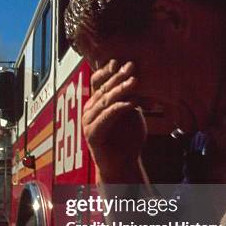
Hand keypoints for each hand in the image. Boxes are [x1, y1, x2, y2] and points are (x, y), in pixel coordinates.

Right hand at [83, 60, 146, 179]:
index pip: (98, 82)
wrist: (123, 164)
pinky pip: (106, 118)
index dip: (106, 71)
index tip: (119, 62)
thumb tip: (138, 78)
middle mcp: (89, 111)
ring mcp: (88, 122)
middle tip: (131, 66)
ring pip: (105, 102)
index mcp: (96, 103)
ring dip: (120, 90)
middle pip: (103, 89)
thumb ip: (130, 97)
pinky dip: (118, 109)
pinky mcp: (92, 134)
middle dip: (117, 77)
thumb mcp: (131, 113)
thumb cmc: (128, 138)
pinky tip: (130, 103)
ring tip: (134, 81)